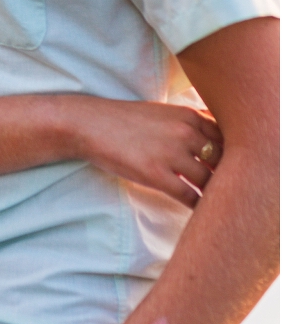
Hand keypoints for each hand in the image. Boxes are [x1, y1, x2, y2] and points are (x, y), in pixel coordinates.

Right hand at [77, 98, 222, 208]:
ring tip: (218, 206)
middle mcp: (185, 132)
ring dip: (215, 194)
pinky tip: (198, 211)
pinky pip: (190, 197)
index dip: (233, 155)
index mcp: (188, 115)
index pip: (228, 138)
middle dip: (229, 176)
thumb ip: (189, 124)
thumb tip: (214, 141)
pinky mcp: (157, 175)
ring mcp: (172, 154)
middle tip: (230, 191)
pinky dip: (198, 206)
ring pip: (209, 181)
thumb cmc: (126, 119)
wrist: (90, 124)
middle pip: (224, 161)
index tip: (232, 168)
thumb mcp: (163, 112)